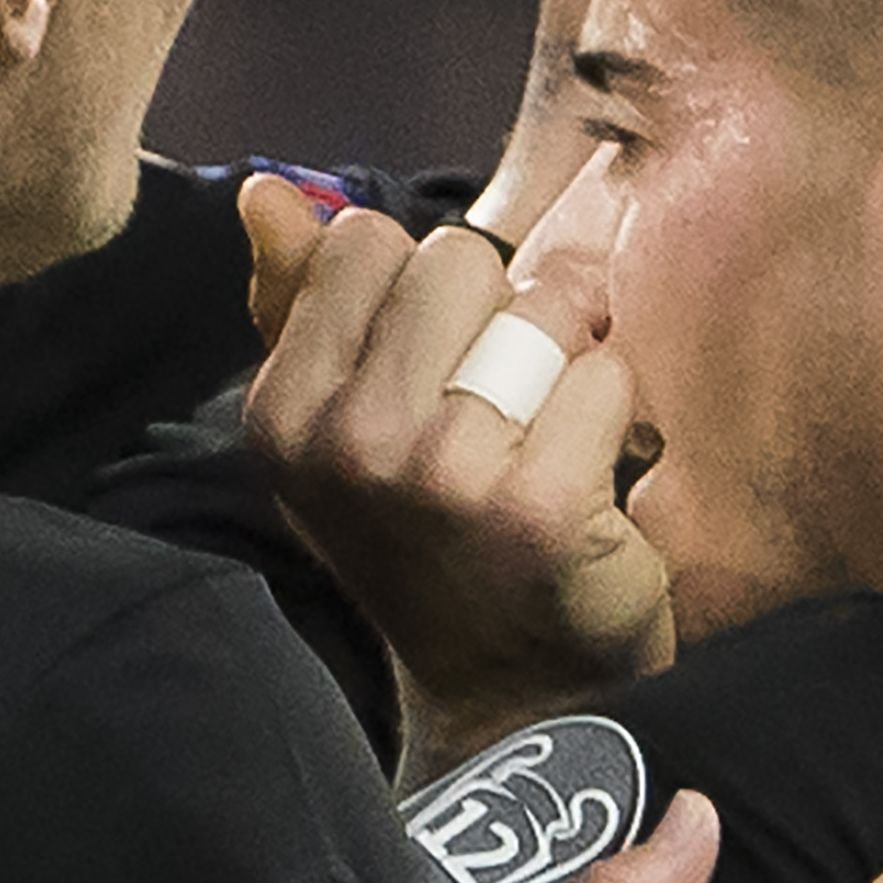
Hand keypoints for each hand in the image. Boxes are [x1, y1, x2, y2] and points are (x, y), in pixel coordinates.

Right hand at [241, 180, 670, 771]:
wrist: (503, 690)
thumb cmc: (424, 538)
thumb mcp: (335, 427)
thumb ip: (299, 302)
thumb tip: (265, 192)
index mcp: (284, 412)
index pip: (368, 242)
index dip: (424, 290)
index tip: (434, 363)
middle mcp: (346, 442)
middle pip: (459, 260)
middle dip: (500, 312)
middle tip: (501, 397)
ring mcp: (440, 476)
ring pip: (541, 309)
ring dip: (566, 360)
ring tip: (547, 431)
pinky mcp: (540, 507)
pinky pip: (607, 375)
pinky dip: (617, 413)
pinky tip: (591, 473)